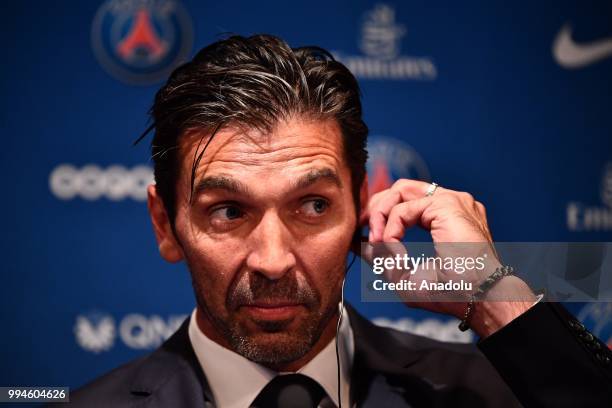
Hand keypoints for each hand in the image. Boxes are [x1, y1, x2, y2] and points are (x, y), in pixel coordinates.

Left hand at [360, 179, 536, 336]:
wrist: (479, 298)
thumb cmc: (451, 292)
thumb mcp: (405, 274)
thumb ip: (383, 255)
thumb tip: (359, 243)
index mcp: (445, 216)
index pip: (405, 200)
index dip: (380, 212)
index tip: (364, 234)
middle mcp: (449, 203)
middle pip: (399, 189)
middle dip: (375, 208)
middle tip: (362, 232)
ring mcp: (450, 200)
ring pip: (398, 191)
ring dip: (379, 215)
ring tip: (375, 241)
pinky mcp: (446, 205)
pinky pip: (403, 209)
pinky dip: (391, 230)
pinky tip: (393, 250)